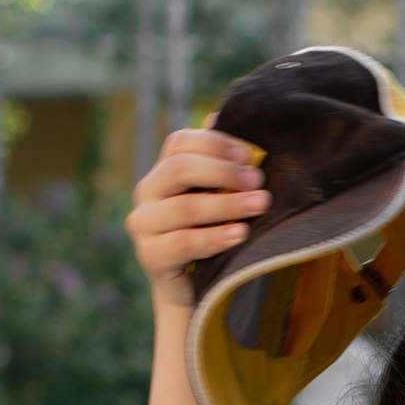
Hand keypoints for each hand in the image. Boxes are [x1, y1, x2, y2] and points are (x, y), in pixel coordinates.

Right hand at [128, 127, 268, 305]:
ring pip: (184, 207)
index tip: (249, 154)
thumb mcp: (219, 196)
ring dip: (227, 204)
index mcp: (164, 171)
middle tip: (259, 181)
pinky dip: (214, 237)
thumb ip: (221, 164)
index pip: (180, 142)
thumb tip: (221, 116)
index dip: (214, 143)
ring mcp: (144, 224)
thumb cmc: (213, 233)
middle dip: (223, 172)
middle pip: (179, 168)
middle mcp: (147, 192)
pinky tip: (239, 234)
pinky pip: (182, 243)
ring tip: (260, 204)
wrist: (196, 289)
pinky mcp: (150, 256)